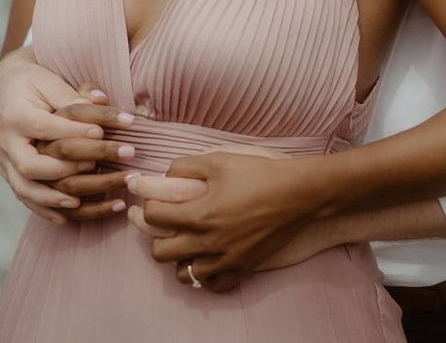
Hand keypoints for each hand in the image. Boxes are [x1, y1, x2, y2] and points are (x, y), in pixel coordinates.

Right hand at [0, 46, 129, 223]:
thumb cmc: (34, 83)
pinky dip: (44, 210)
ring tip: (78, 202)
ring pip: (23, 188)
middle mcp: (7, 143)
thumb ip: (74, 95)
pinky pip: (24, 197)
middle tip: (93, 166)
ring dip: (52, 198)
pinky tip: (67, 218)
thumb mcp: (50, 82)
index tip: (102, 132)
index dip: (74, 131)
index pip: (46, 127)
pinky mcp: (10, 174)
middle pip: (30, 165)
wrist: (5, 89)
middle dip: (63, 169)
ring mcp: (5, 162)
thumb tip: (102, 99)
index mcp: (17, 116)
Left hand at [127, 147, 308, 291]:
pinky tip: (210, 257)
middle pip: (160, 252)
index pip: (152, 217)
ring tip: (188, 242)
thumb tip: (165, 174)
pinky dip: (206, 275)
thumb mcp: (220, 160)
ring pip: (183, 274)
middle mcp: (207, 242)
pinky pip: (212, 286)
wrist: (297, 193)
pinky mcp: (242, 268)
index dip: (149, 205)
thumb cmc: (259, 173)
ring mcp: (225, 259)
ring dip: (180, 258)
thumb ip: (186, 166)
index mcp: (199, 214)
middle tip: (169, 222)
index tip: (156, 199)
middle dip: (157, 235)